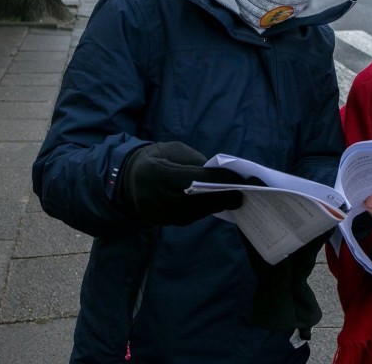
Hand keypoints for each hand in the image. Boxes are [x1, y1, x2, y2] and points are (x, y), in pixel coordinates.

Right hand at [120, 141, 244, 225]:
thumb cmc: (157, 158)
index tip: (237, 177)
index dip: (215, 178)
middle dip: (219, 197)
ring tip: (235, 200)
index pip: (191, 178)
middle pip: (192, 200)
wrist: (130, 179)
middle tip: (241, 195)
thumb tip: (221, 174)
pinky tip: (220, 205)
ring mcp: (157, 212)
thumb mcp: (173, 150)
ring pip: (191, 213)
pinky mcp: (162, 221)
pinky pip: (187, 218)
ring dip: (215, 207)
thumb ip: (194, 162)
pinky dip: (205, 211)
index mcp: (156, 172)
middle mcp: (155, 196)